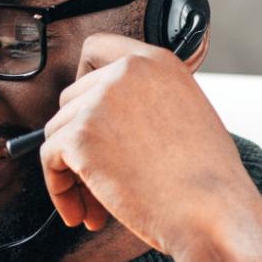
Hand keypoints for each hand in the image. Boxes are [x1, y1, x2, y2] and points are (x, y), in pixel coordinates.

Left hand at [37, 34, 261, 261]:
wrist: (213, 213)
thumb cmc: (207, 180)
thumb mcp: (186, 115)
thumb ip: (145, 102)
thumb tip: (104, 120)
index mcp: (156, 62)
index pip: (96, 48)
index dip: (83, 80)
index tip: (87, 113)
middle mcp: (126, 71)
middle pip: (70, 99)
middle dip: (79, 141)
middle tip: (97, 181)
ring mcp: (100, 101)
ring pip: (57, 132)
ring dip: (71, 172)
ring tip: (96, 207)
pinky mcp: (80, 136)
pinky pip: (49, 160)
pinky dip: (59, 190)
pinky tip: (81, 214)